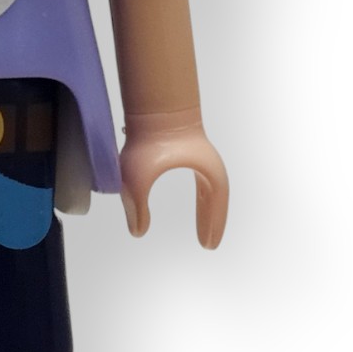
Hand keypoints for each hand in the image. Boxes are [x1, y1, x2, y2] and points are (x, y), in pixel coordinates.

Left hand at [119, 109, 228, 247]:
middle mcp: (208, 164)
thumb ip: (136, 205)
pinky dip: (201, 196)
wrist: (151, 106)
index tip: (208, 245)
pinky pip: (200, 180)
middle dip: (213, 220)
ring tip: (204, 228)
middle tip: (208, 243)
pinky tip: (197, 201)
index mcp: (207, 172)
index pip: (216, 203)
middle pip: (216, 198)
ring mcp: (200, 155)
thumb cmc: (148, 138)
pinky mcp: (189, 149)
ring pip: (210, 189)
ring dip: (208, 208)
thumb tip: (137, 232)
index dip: (212, 224)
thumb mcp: (138, 177)